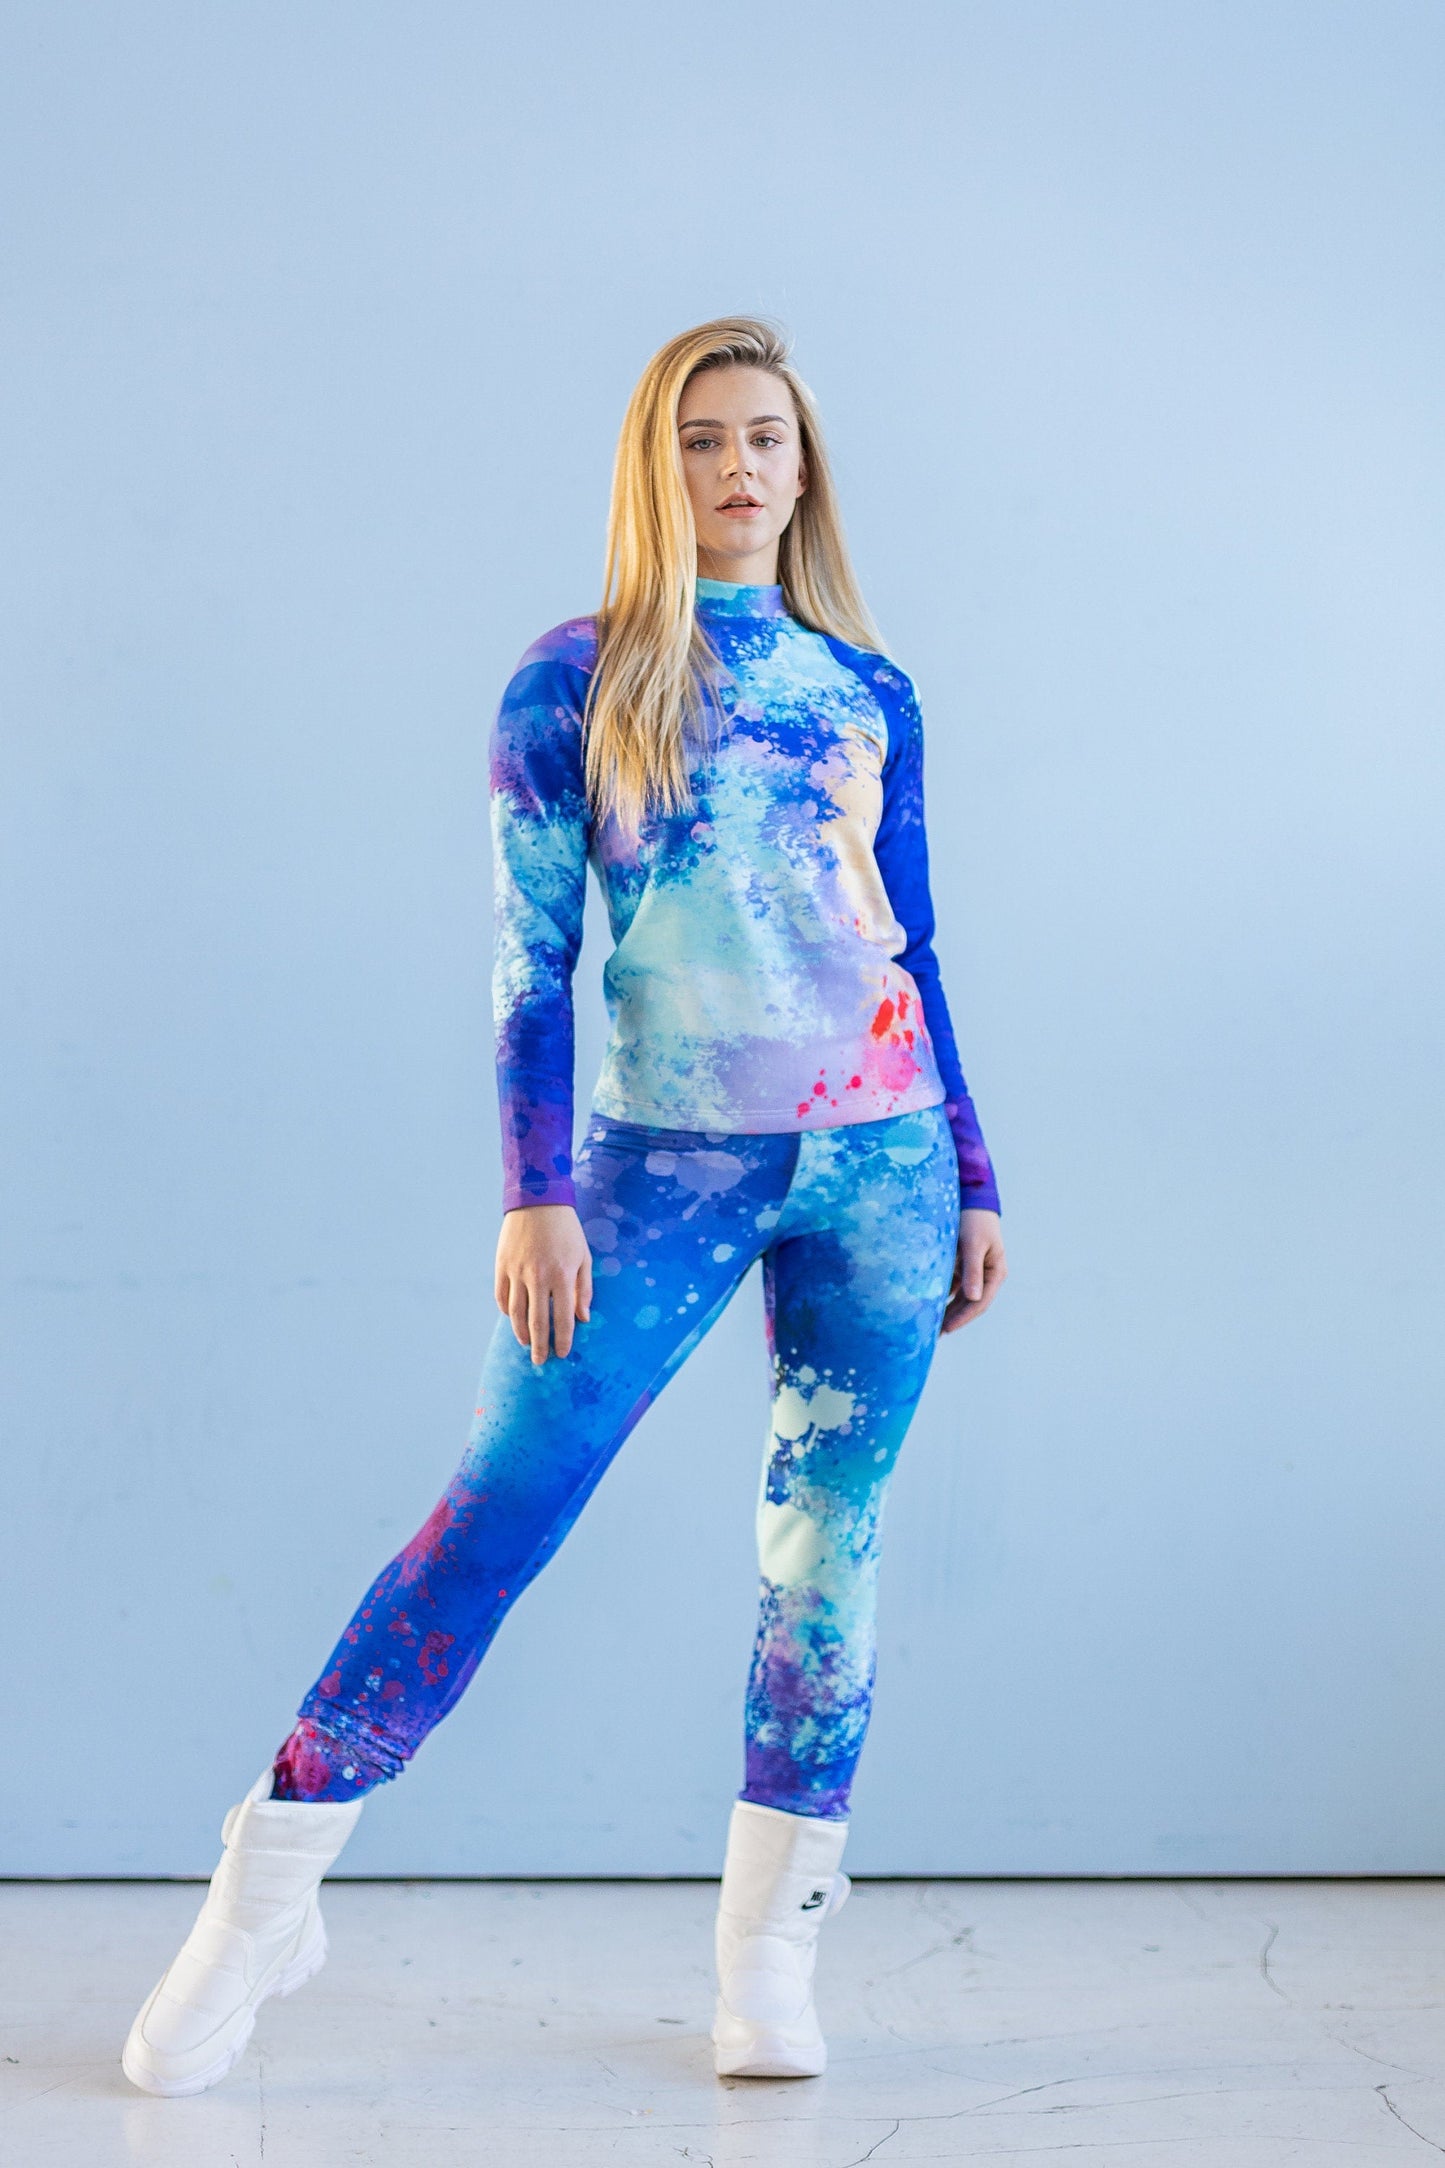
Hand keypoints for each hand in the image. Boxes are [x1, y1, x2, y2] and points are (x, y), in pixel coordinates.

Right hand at [495, 1205, 592, 1363]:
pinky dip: (507, 1312)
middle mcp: (538, 1276)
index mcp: (562, 1275)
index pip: (563, 1317)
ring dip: (521, 1333)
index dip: (563, 1339)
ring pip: (516, 1313)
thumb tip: (583, 1318)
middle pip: (537, 1321)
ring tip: (526, 1344)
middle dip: (540, 1345)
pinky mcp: (502, 1265)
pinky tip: (513, 1320)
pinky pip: (502, 1297)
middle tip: (540, 1361)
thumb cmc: (566, 1230)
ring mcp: (517, 1272)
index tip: (562, 1353)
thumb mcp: (584, 1256)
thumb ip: (584, 1289)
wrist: (537, 1200)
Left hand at [942, 1208, 1006, 1332]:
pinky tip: (928, 1304)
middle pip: (969, 1303)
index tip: (946, 1328)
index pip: (979, 1303)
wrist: (971, 1197)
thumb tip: (973, 1298)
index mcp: (995, 1273)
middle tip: (934, 1334)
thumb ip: (972, 1271)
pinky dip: (942, 1294)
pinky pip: (951, 1285)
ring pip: (959, 1297)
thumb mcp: (973, 1245)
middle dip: (953, 1318)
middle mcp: (986, 1276)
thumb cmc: (975, 1220)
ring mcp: (973, 1271)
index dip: (963, 1318)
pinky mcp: (961, 1265)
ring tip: (930, 1324)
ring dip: (947, 1309)